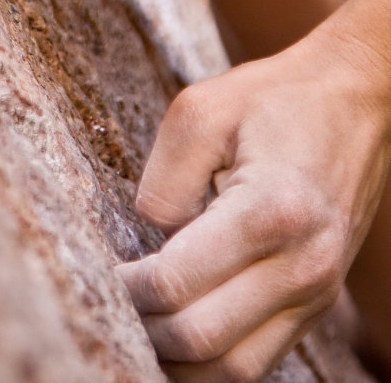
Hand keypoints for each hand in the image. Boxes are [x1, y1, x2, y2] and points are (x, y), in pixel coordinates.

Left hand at [118, 27, 390, 381]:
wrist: (356, 103)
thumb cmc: (274, 100)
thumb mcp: (202, 111)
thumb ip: (165, 180)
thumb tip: (150, 237)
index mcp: (271, 210)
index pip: (178, 281)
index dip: (128, 287)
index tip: (99, 271)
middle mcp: (302, 265)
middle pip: (202, 339)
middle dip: (144, 328)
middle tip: (111, 300)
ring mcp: (317, 294)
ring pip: (233, 369)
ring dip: (176, 361)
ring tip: (136, 325)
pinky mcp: (317, 306)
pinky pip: (258, 361)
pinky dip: (211, 363)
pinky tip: (173, 337)